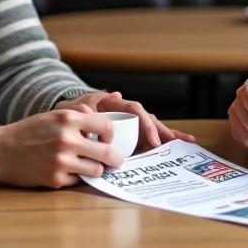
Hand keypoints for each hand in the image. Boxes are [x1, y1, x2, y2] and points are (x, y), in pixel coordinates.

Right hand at [0, 108, 121, 187]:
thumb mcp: (54, 115)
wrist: (0, 150)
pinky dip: (76, 177)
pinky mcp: (54, 179)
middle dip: (115, 159)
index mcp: (68, 118)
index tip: (108, 140)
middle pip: (107, 153)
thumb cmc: (29, 131)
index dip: (111, 136)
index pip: (107, 127)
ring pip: (96, 170)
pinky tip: (67, 171)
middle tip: (116, 161)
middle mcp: (67, 139)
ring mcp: (61, 161)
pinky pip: (78, 180)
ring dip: (95, 169)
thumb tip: (106, 128)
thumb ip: (80, 118)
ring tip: (88, 166)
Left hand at [55, 91, 195, 150]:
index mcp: (112, 104)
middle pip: (148, 120)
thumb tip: (116, 95)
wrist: (59, 122)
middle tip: (184, 141)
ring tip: (187, 143)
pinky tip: (171, 152)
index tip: (153, 141)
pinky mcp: (124, 138)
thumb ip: (89, 103)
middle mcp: (122, 113)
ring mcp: (125, 126)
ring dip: (167, 136)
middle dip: (166, 130)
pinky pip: (141, 142)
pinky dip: (155, 147)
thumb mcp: (74, 108)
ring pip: (149, 130)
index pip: (135, 110)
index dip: (146, 124)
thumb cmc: (67, 114)